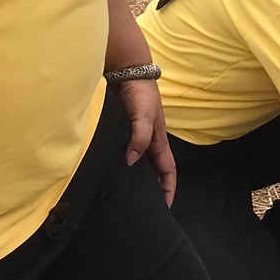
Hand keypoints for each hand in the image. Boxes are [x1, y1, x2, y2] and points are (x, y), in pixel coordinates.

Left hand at [116, 77, 175, 204]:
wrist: (127, 71)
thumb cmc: (140, 92)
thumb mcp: (144, 116)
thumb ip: (140, 137)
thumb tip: (130, 161)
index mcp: (159, 141)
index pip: (167, 171)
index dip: (168, 190)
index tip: (165, 208)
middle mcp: (148, 141)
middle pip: (153, 171)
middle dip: (152, 190)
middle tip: (142, 208)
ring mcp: (135, 137)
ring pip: (138, 164)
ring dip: (135, 179)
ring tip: (125, 196)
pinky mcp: (122, 132)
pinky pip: (124, 154)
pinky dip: (120, 166)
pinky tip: (110, 173)